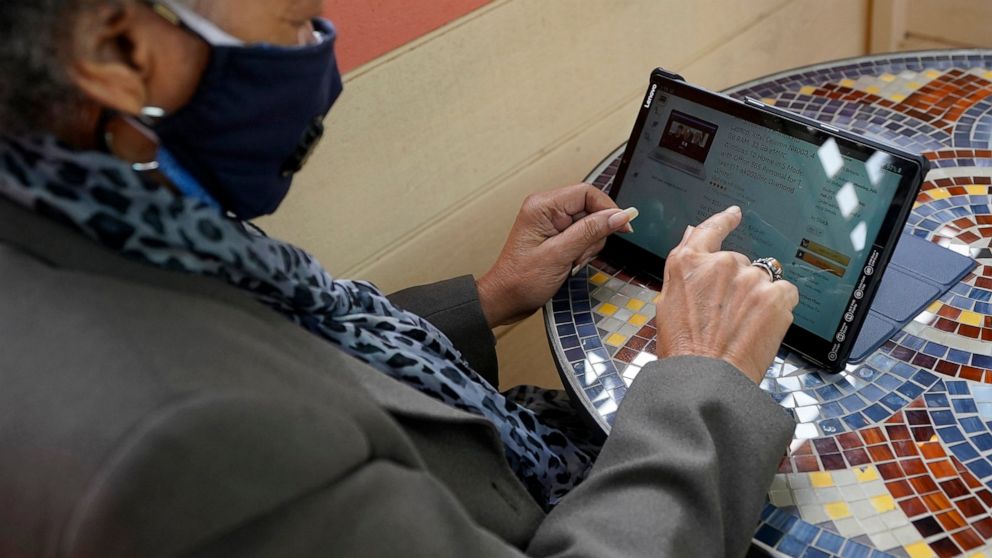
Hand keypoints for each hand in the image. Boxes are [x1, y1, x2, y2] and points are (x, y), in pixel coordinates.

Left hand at [477, 184, 636, 327]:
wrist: (506, 300)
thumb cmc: (521, 280)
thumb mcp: (560, 255)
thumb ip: (591, 231)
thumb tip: (620, 215)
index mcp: (543, 206)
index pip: (587, 193)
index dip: (608, 209)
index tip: (623, 228)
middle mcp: (546, 208)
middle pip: (590, 208)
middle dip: (594, 234)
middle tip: (580, 256)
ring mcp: (551, 222)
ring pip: (590, 224)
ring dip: (588, 246)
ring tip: (572, 262)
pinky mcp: (556, 235)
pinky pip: (582, 236)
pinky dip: (583, 251)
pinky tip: (571, 264)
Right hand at [654, 206, 798, 382]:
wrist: (706, 377)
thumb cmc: (683, 349)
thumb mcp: (667, 302)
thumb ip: (684, 265)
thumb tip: (694, 233)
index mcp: (688, 263)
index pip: (709, 230)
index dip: (723, 221)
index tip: (734, 215)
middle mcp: (720, 264)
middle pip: (738, 263)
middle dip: (738, 284)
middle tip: (728, 315)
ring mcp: (750, 278)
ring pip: (763, 278)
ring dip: (758, 296)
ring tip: (744, 326)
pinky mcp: (775, 295)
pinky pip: (785, 292)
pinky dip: (778, 306)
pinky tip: (762, 326)